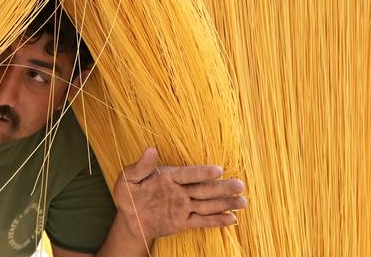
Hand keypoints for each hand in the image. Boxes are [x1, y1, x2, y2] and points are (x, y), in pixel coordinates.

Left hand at [113, 148, 246, 241]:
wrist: (129, 218)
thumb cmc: (128, 194)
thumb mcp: (127, 179)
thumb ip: (140, 166)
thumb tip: (150, 150)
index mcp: (170, 176)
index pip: (188, 173)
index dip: (202, 172)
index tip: (218, 169)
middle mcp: (180, 190)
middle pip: (204, 188)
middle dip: (222, 187)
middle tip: (240, 185)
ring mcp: (184, 206)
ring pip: (207, 204)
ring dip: (225, 203)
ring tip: (242, 202)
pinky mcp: (184, 221)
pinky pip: (201, 220)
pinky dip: (216, 220)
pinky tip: (232, 219)